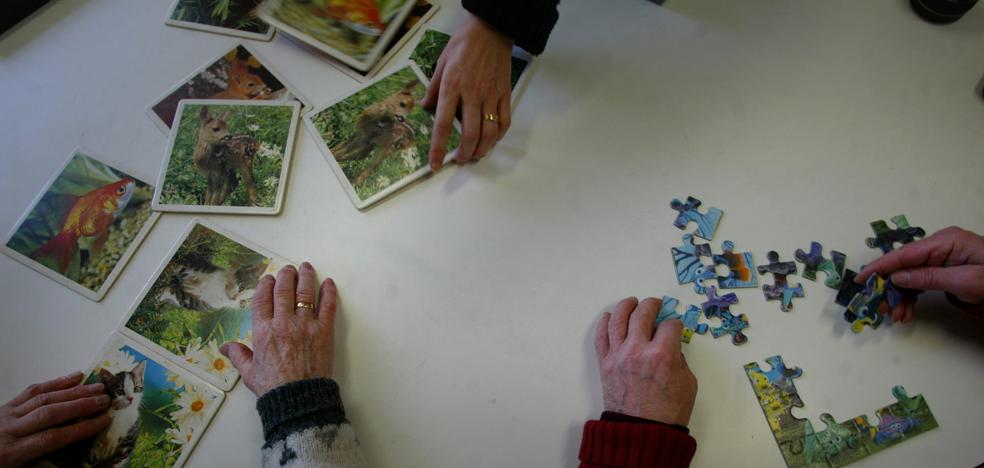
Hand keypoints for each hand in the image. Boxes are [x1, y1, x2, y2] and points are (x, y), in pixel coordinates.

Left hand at [0, 372, 110, 466]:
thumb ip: (39, 463)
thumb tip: (75, 463)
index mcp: (12, 453)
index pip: (52, 438)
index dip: (80, 429)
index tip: (104, 422)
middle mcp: (10, 430)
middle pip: (50, 413)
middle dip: (81, 405)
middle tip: (106, 399)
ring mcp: (6, 414)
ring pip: (43, 398)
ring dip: (73, 391)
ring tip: (98, 387)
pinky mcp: (5, 405)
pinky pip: (31, 391)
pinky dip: (54, 383)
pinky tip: (74, 377)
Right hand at [221, 263, 336, 396]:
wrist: (299, 398)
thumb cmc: (273, 387)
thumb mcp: (249, 372)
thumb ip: (238, 356)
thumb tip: (224, 347)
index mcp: (263, 331)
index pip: (263, 299)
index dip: (265, 285)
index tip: (268, 278)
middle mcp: (283, 323)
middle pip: (284, 290)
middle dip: (286, 275)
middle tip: (288, 269)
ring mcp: (305, 325)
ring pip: (305, 293)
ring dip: (306, 277)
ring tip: (306, 267)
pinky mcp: (324, 330)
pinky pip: (328, 306)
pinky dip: (329, 292)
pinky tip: (329, 283)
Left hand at [421, 13, 512, 170]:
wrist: (491, 30)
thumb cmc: (464, 44)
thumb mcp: (441, 62)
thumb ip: (433, 88)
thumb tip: (425, 107)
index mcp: (452, 87)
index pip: (444, 125)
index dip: (438, 148)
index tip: (435, 165)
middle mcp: (472, 94)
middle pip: (471, 134)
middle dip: (465, 154)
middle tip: (460, 160)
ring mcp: (491, 95)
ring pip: (490, 132)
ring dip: (483, 149)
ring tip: (476, 155)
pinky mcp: (505, 94)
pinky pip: (505, 121)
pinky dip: (499, 136)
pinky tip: (492, 140)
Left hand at [594, 297, 697, 425]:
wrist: (642, 432)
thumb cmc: (668, 412)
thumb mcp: (687, 383)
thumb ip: (679, 358)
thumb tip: (671, 345)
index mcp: (662, 355)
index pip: (670, 325)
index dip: (676, 323)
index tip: (675, 325)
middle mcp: (638, 350)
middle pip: (642, 314)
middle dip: (652, 305)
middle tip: (656, 304)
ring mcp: (619, 355)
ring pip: (618, 319)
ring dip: (626, 306)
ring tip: (632, 302)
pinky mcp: (605, 363)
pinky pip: (601, 336)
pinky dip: (604, 323)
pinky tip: (610, 316)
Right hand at [857, 226, 983, 322]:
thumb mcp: (965, 281)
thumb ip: (929, 277)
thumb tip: (897, 277)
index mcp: (944, 242)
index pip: (904, 254)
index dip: (880, 267)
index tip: (861, 279)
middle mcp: (939, 248)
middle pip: (903, 266)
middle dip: (889, 288)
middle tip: (880, 309)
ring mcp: (940, 259)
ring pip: (908, 277)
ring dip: (899, 297)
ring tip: (897, 316)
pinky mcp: (943, 272)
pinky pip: (918, 283)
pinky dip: (910, 298)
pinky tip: (906, 312)